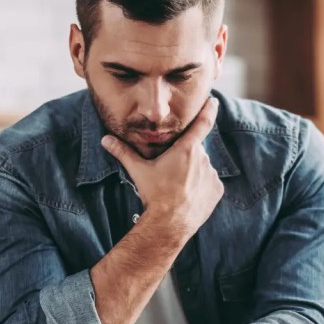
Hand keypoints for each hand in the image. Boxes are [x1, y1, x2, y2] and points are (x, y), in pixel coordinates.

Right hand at [102, 97, 223, 243]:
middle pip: (195, 151)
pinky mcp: (217, 190)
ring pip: (202, 167)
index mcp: (186, 149)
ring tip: (177, 188)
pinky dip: (201, 186)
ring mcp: (211, 175)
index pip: (202, 123)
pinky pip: (210, 183)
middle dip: (185, 157)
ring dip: (193, 172)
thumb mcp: (138, 171)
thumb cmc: (155, 194)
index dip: (209, 110)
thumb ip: (123, 152)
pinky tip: (188, 196)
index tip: (213, 101)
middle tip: (172, 173)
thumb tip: (105, 140)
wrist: (170, 223)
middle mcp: (203, 158)